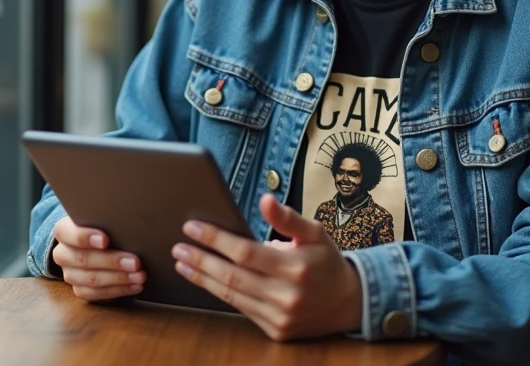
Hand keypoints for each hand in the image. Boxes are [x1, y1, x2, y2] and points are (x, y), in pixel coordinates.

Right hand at [51, 216, 146, 301]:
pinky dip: (119, 290)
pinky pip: (98, 294)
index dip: (85, 237)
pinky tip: (135, 286)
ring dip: (120, 278)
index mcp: (63, 231)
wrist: (93, 244)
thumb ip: (107, 220)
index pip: (68, 233)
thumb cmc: (101, 227)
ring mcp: (70, 274)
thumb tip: (128, 224)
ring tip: (140, 275)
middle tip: (135, 262)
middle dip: (112, 261)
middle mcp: (62, 254)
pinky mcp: (80, 290)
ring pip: (92, 279)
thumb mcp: (101, 219)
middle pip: (84, 259)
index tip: (105, 240)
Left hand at [171, 193, 362, 340]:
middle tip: (179, 246)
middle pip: (231, 276)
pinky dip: (221, 293)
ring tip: (183, 262)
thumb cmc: (327, 262)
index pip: (245, 252)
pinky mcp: (276, 331)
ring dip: (202, 278)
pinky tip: (206, 280)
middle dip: (200, 260)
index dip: (215, 239)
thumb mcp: (314, 232)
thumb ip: (287, 218)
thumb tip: (264, 199)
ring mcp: (280, 317)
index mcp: (295, 266)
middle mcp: (286, 295)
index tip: (192, 227)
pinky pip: (241, 309)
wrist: (350, 303)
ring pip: (231, 296)